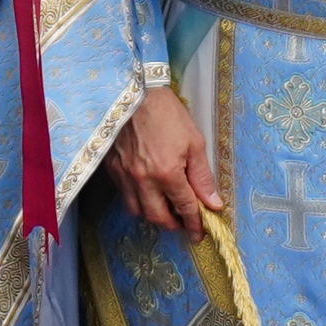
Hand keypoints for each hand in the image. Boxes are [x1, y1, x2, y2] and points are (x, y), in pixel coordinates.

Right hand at [104, 84, 222, 241]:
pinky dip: (137, 201)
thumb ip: (202, 176)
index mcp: (167, 173)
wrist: (136, 92)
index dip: (195, 224)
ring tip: (165, 208)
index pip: (184, 208)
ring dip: (153, 215)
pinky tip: (147, 192)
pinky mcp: (112, 169)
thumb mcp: (194, 142)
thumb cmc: (168, 114)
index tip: (200, 233)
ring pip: (138, 212)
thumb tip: (213, 203)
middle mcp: (144, 180)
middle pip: (158, 218)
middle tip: (184, 223)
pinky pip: (125, 196)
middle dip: (174, 225)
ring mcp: (125, 175)